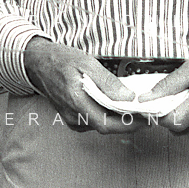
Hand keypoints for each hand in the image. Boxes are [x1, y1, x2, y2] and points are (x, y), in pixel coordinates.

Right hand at [23, 37, 143, 134]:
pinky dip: (110, 116)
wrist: (39, 63)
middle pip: (107, 127)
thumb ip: (107, 82)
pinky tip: (120, 108)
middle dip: (129, 123)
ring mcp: (72, 119)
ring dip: (120, 120)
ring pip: (101, 124)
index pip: (107, 124)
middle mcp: (73, 116)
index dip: (129, 124)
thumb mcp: (87, 64)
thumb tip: (127, 97)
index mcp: (76, 102)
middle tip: (149, 115)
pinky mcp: (73, 117)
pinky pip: (95, 120)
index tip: (147, 119)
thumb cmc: (61, 60)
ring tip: (139, 110)